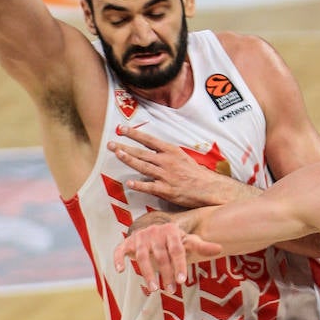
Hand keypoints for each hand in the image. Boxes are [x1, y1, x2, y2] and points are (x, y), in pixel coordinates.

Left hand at [109, 126, 238, 207]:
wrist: (209, 188)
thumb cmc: (196, 174)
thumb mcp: (183, 157)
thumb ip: (167, 154)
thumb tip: (153, 151)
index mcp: (171, 151)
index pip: (149, 140)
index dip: (134, 134)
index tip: (122, 129)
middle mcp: (166, 161)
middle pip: (142, 152)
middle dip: (125, 147)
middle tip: (110, 144)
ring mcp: (165, 176)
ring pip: (143, 166)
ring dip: (129, 160)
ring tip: (117, 154)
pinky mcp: (166, 190)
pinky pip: (150, 187)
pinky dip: (139, 185)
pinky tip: (129, 183)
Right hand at [114, 219, 221, 293]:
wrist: (153, 229)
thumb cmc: (173, 240)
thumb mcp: (187, 241)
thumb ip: (200, 246)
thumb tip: (219, 248)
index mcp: (171, 231)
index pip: (176, 249)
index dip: (179, 265)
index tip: (183, 280)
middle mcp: (154, 232)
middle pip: (160, 255)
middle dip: (166, 274)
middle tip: (172, 290)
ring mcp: (140, 237)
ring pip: (142, 256)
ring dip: (147, 273)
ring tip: (154, 289)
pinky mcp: (128, 242)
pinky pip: (121, 250)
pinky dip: (118, 258)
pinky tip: (120, 270)